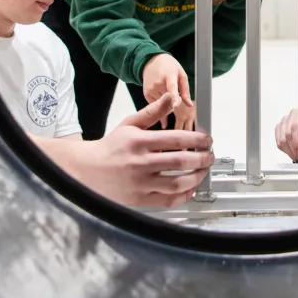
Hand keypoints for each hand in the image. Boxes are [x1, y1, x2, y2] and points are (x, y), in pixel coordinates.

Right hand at [40, 94, 214, 207]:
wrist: (87, 171)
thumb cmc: (111, 147)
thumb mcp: (130, 124)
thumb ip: (153, 112)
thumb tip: (170, 97)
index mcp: (140, 142)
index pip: (177, 139)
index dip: (198, 140)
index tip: (208, 140)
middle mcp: (140, 163)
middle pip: (181, 162)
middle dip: (202, 158)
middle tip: (210, 155)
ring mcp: (140, 184)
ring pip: (177, 183)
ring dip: (197, 177)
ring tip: (203, 171)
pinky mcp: (140, 200)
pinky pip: (167, 200)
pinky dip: (183, 196)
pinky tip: (190, 189)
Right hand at [142, 53, 194, 125]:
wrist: (151, 61)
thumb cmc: (169, 67)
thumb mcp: (181, 74)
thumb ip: (185, 90)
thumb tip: (190, 105)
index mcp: (169, 76)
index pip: (172, 88)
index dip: (174, 97)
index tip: (175, 106)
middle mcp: (158, 83)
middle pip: (169, 100)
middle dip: (174, 101)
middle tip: (175, 93)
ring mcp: (151, 89)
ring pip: (163, 104)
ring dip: (166, 102)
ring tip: (165, 89)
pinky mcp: (146, 94)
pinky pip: (156, 104)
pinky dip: (160, 101)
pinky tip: (160, 91)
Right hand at [274, 108, 297, 161]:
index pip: (295, 126)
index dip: (297, 141)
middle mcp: (291, 116)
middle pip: (287, 135)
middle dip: (294, 149)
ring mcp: (283, 123)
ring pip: (282, 141)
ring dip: (290, 151)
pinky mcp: (279, 131)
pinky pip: (279, 144)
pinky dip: (286, 151)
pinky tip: (293, 153)